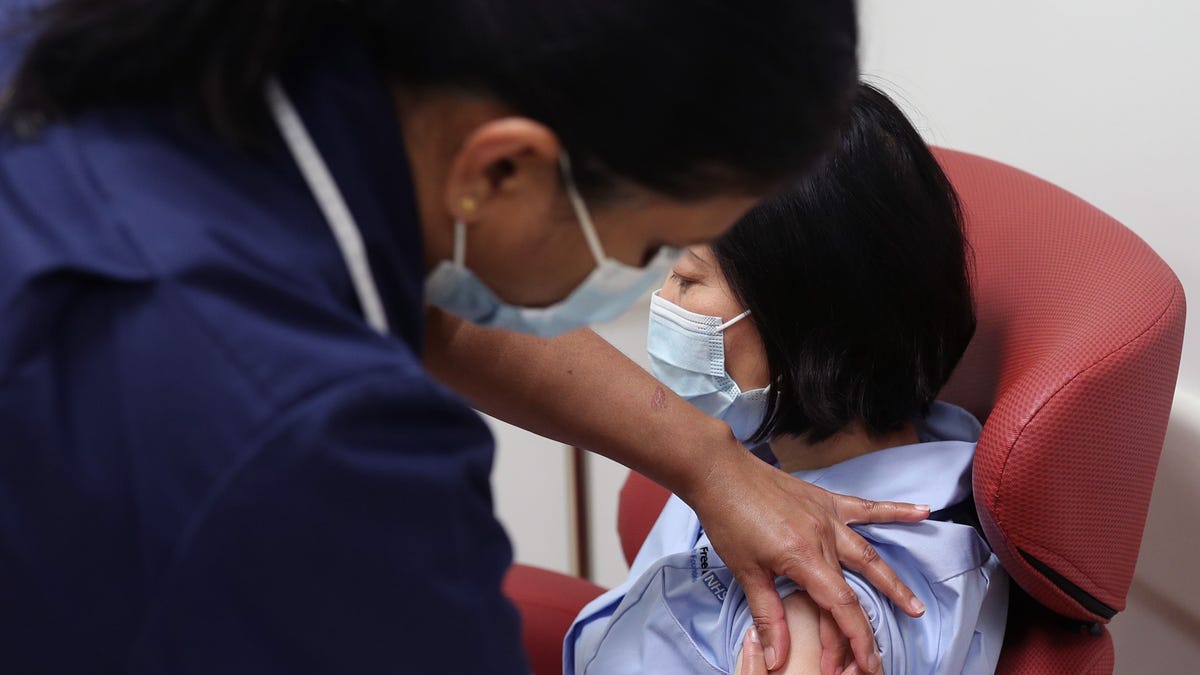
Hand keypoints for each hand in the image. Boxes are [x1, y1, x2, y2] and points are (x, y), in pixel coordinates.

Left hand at [681, 446, 926, 672]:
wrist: (719, 471)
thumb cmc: (728, 518)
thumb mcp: (745, 571)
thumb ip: (768, 615)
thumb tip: (777, 656)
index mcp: (804, 557)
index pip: (840, 606)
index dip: (854, 640)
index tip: (864, 665)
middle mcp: (823, 537)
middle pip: (853, 590)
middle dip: (864, 628)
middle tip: (876, 657)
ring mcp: (827, 517)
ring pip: (868, 555)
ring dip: (893, 583)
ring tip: (915, 607)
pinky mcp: (825, 500)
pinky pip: (865, 508)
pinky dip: (895, 510)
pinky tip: (922, 511)